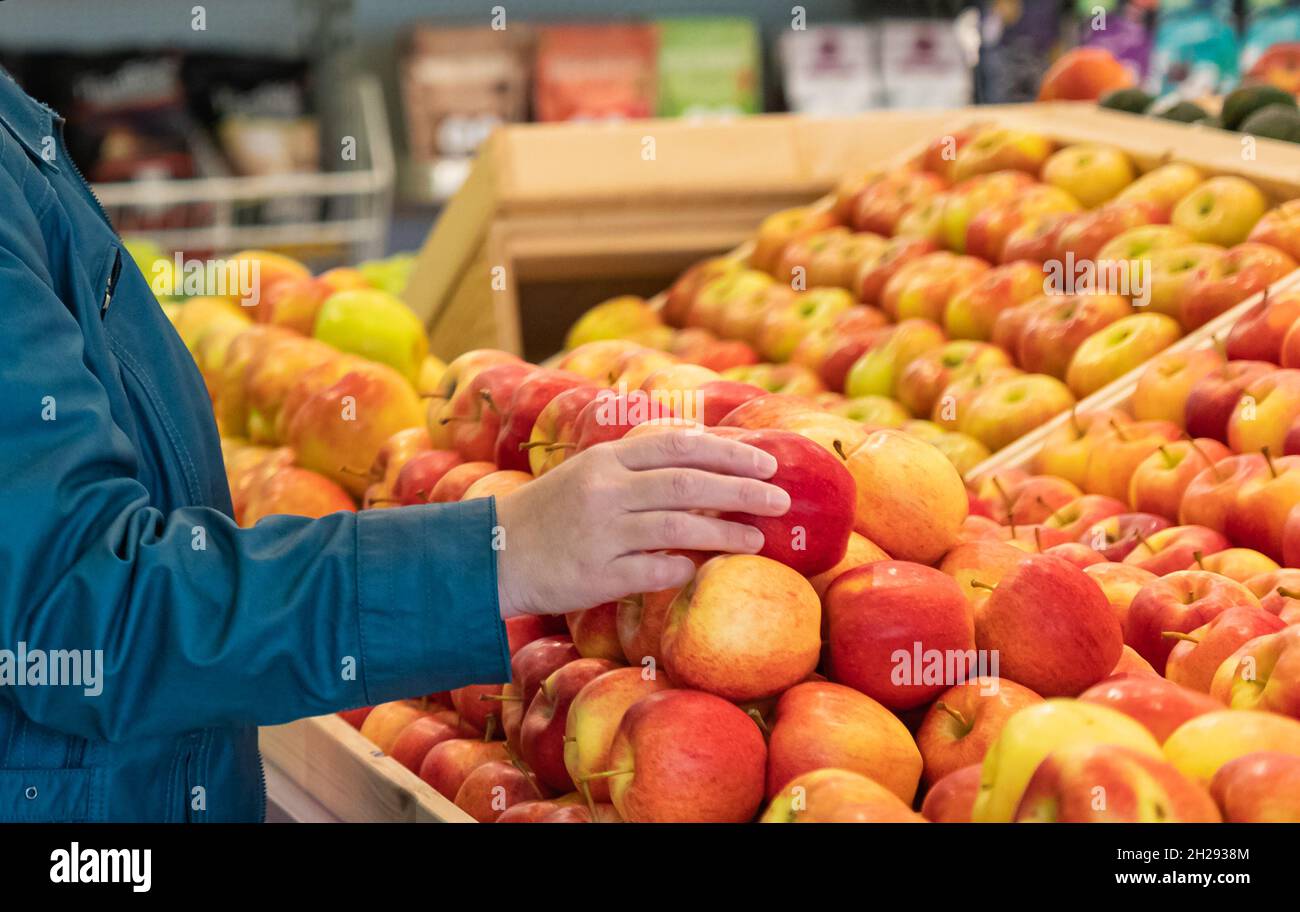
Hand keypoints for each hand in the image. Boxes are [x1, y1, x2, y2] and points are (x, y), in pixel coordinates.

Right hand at [493, 430, 790, 617]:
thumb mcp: (591, 471)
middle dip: (740, 490)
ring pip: (676, 528)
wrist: (493, 555)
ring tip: (757, 539)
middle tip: (779, 500)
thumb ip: (640, 457)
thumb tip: (701, 440)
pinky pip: (652, 572)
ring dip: (723, 533)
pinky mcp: (594, 575)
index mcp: (606, 461)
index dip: (727, 453)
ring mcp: (600, 534)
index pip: (678, 446)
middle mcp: (604, 492)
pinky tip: (702, 569)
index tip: (767, 463)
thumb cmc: (552, 512)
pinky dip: (682, 569)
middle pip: (686, 484)